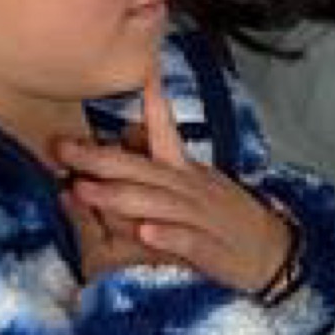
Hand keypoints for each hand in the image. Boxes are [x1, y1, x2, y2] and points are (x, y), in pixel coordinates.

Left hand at [50, 82, 297, 297]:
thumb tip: (127, 134)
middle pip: (142, 169)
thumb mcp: (197, 183)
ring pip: (158, 203)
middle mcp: (190, 189)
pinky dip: (167, 237)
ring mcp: (201, 218)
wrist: (273, 254)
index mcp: (186, 171)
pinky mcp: (210, 249)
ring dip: (121, 197)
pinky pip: (186, 241)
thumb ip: (163, 162)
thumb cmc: (228, 218)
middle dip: (99, 160)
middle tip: (62, 150)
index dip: (149, 107)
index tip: (130, 81)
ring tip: (86, 192)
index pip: (165, 133)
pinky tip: (145, 234)